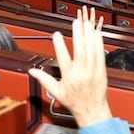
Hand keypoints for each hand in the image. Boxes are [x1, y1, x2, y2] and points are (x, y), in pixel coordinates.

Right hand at [28, 7, 111, 127]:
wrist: (92, 110)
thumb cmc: (74, 101)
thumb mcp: (56, 92)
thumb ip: (44, 79)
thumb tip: (32, 70)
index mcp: (69, 77)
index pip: (63, 59)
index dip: (59, 46)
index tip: (56, 34)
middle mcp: (82, 73)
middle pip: (80, 51)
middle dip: (78, 35)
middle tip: (76, 22)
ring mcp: (93, 71)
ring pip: (91, 50)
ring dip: (89, 35)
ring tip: (86, 23)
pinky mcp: (102, 70)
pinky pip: (101, 54)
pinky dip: (99, 43)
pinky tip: (96, 34)